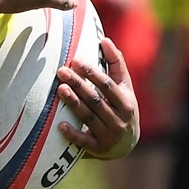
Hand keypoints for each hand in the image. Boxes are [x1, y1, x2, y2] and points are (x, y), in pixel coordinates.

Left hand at [57, 37, 138, 159]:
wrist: (128, 142)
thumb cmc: (122, 106)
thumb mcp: (124, 86)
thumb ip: (115, 63)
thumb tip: (104, 39)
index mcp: (126, 102)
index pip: (107, 85)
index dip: (91, 73)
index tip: (75, 60)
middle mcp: (119, 119)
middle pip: (96, 99)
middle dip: (78, 84)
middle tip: (61, 71)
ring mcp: (109, 135)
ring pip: (88, 117)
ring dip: (74, 103)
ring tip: (60, 89)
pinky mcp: (98, 149)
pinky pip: (84, 141)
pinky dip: (72, 134)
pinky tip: (60, 125)